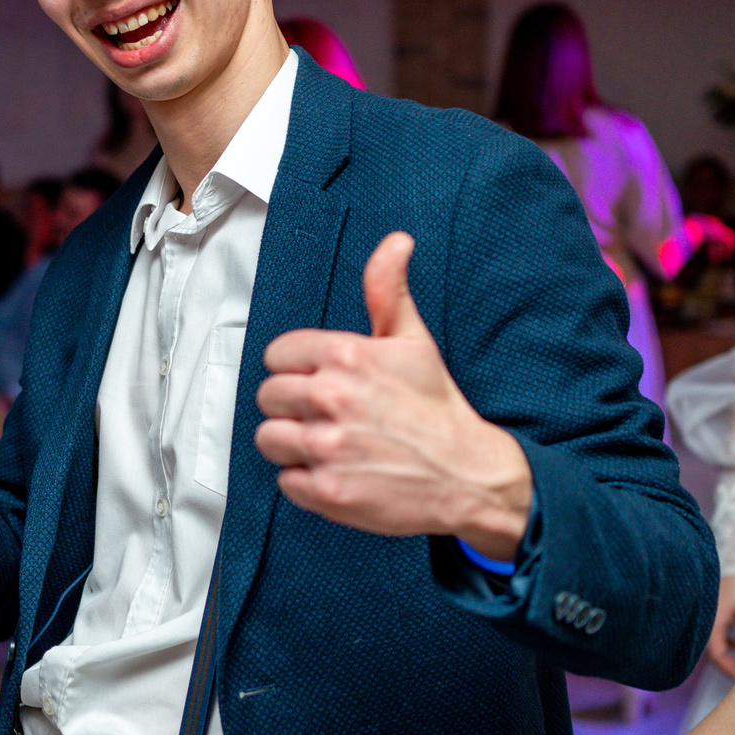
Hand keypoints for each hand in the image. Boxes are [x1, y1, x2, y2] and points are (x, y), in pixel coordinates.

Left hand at [254, 231, 531, 559]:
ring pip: (269, 438)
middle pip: (268, 396)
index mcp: (346, 356)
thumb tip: (395, 242)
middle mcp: (332, 399)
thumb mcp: (412, 340)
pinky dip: (305, 481)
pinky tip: (337, 471)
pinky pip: (284, 480)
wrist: (466, 473)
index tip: (319, 380)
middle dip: (292, 406)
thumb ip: (388, 289)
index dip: (296, 369)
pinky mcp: (327, 492)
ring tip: (328, 444)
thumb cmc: (436, 406)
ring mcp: (327, 447)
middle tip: (327, 415)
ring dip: (292, 444)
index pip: (276, 355)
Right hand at [704, 574, 734, 679]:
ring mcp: (711, 619)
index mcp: (712, 624)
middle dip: (730, 665)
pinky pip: (721, 635)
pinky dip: (731, 643)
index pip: (716, 655)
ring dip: (732, 655)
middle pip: (715, 653)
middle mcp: (707, 624)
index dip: (729, 669)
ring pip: (719, 644)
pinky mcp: (717, 615)